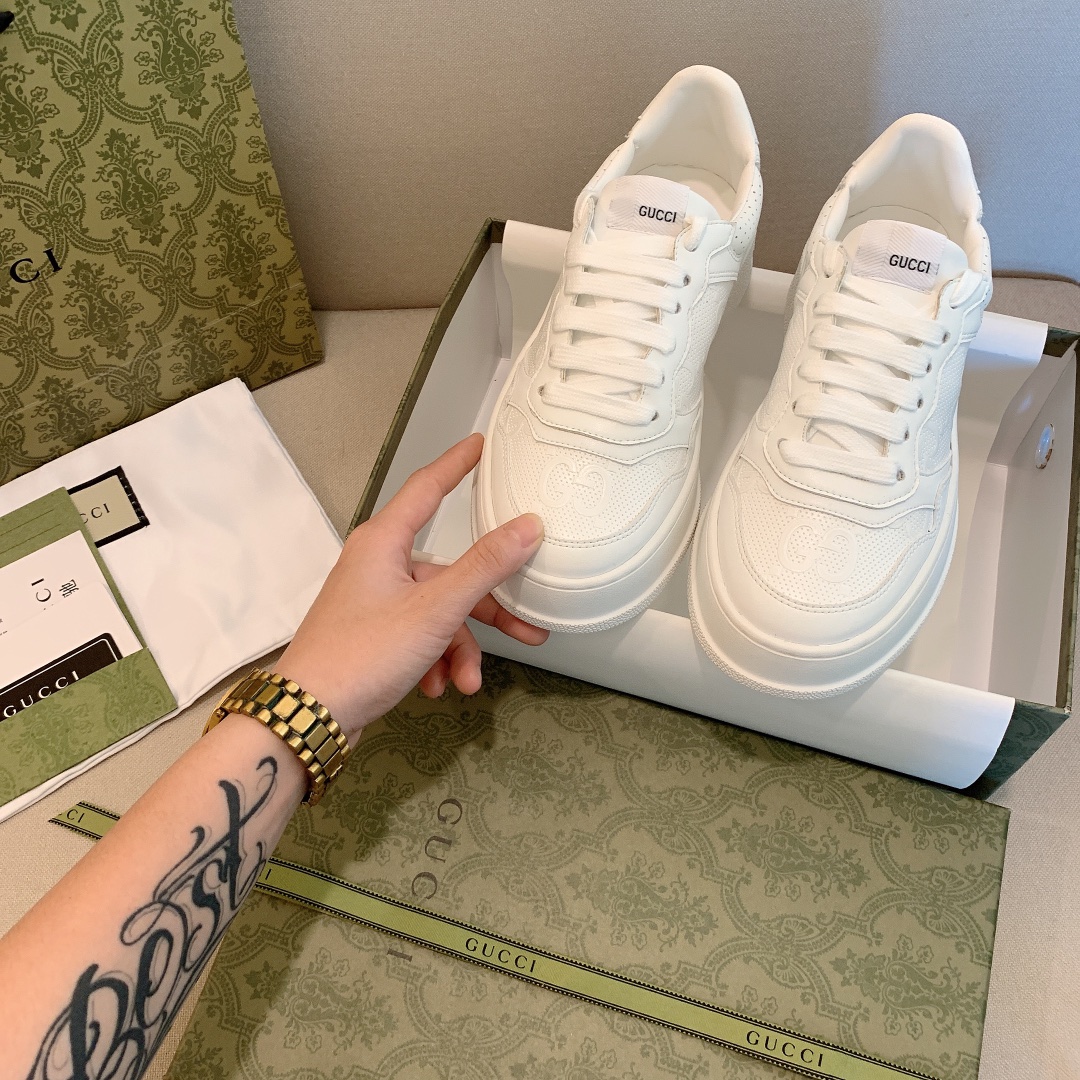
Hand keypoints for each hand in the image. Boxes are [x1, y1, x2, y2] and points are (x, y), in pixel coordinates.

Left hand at [278, 433, 546, 741]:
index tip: (480, 444)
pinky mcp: (374, 635)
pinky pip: (421, 637)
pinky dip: (436, 661)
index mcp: (384, 542)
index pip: (428, 488)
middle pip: (449, 572)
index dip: (457, 464)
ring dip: (459, 649)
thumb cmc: (362, 655)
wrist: (309, 716)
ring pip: (439, 613)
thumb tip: (527, 527)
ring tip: (467, 684)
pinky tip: (438, 688)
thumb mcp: (435, 610)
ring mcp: (375, 601)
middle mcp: (378, 565)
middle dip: (487, 608)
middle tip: (529, 629)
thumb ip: (484, 567)